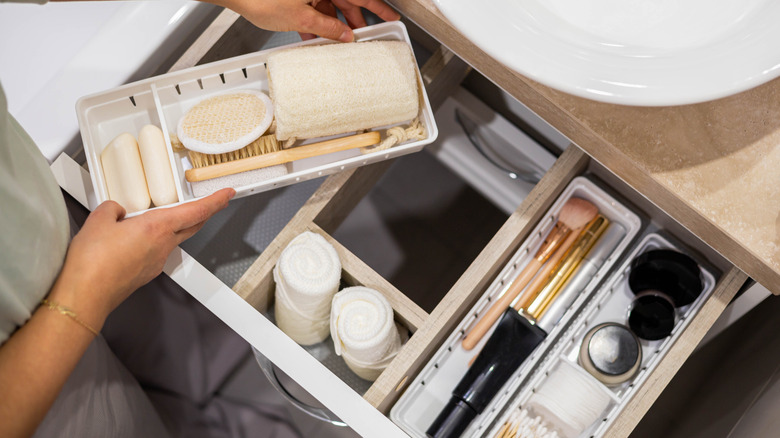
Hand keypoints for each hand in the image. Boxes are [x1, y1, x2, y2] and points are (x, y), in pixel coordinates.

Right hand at [47, 188, 234, 329]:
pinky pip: (156, 251)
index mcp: (157, 228)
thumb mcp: (98, 220)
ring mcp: (156, 262)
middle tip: (210, 202)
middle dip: (203, 213)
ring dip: (173, 227)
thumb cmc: (93, 264)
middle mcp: (162, 246)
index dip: (215, 201)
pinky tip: (134, 239)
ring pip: (172, 239)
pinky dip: (153, 241)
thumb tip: (116, 210)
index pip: (197, 211)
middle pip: (192, 226)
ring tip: (155, 217)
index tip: (227, 193)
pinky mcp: (146, 273)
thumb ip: (112, 209)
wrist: (85, 296)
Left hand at [215, 0, 399, 41]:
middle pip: (346, 0)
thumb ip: (328, 27)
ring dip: (332, 24)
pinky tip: (314, 37)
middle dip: (353, 20)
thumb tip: (344, 35)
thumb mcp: (302, 17)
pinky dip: (316, 21)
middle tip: (363, 36)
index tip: (390, 17)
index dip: (378, 8)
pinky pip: (313, 7)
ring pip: (328, 5)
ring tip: (337, 43)